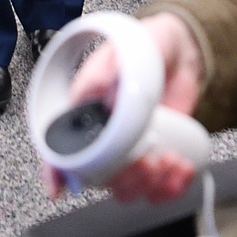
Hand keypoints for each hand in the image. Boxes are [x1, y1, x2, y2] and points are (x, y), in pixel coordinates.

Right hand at [42, 11, 203, 202]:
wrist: (183, 51)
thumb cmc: (146, 47)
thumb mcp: (122, 51)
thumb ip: (103, 71)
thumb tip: (90, 92)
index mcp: (87, 115)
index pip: (61, 149)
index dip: (54, 172)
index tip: (58, 188)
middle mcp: (106, 140)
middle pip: (100, 180)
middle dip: (125, 179)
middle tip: (146, 160)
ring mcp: (131, 152)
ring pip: (129, 189)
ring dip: (150, 184)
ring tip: (170, 159)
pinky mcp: (156, 157)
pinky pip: (158, 189)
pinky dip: (170, 187)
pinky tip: (181, 168)